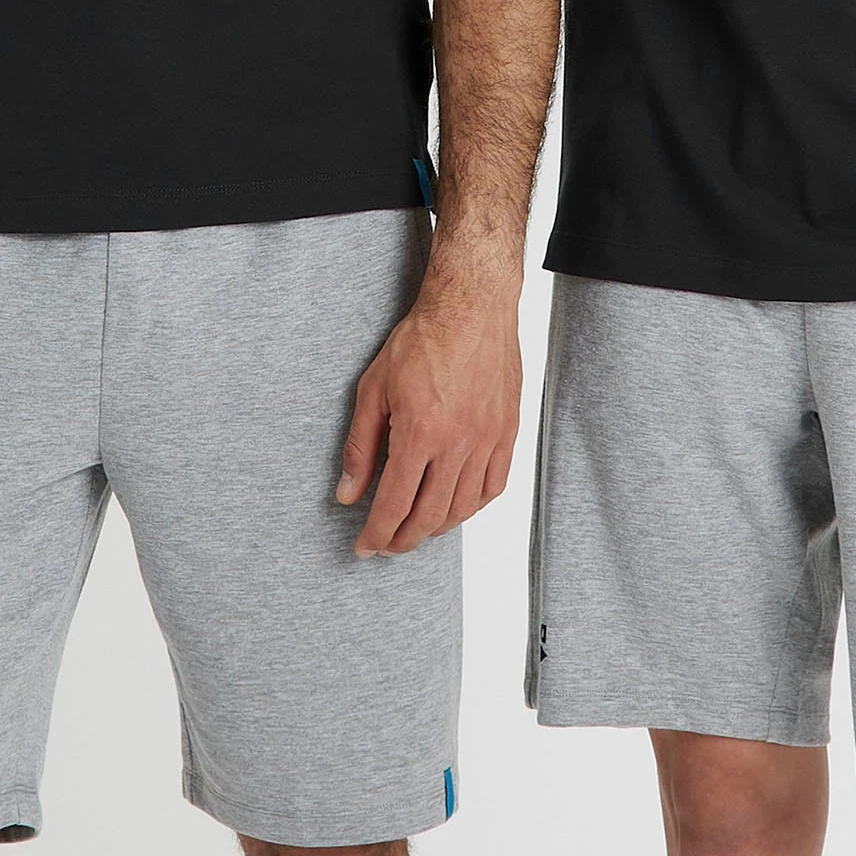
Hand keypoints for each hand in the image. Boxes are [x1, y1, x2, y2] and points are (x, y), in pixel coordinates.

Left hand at [336, 281, 522, 555]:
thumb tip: (348, 493)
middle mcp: (457, 443)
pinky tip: (456, 507)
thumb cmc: (423, 339)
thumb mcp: (374, 388)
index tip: (365, 547)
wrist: (471, 309)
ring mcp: (487, 440)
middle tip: (387, 545)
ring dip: (436, 528)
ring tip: (416, 529)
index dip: (377, 533)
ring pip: (462, 507)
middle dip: (403, 539)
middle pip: (429, 515)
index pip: (394, 503)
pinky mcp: (507, 432)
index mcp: (420, 432)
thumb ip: (360, 446)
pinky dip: (472, 507)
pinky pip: (494, 486)